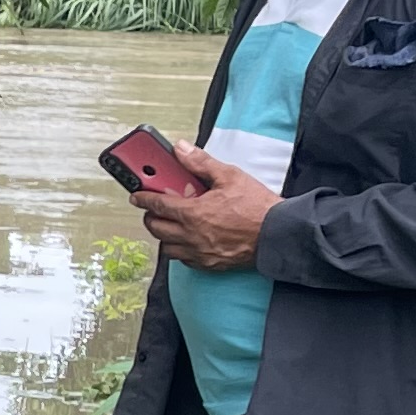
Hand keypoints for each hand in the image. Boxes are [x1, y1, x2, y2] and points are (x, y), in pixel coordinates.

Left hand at [136, 145, 278, 270]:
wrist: (278, 234)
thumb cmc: (257, 207)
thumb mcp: (229, 176)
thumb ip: (201, 163)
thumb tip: (180, 149)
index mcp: (193, 213)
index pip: (157, 204)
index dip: (143, 198)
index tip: (137, 195)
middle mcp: (191, 236)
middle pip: (156, 228)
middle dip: (151, 216)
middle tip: (155, 208)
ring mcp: (199, 253)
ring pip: (167, 247)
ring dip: (164, 235)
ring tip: (172, 224)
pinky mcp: (209, 265)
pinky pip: (183, 260)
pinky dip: (180, 250)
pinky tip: (187, 240)